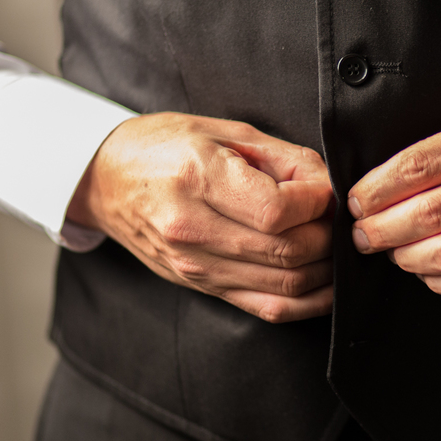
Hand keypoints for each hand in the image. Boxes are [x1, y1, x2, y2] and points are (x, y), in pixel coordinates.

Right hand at [67, 113, 334, 322]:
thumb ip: (283, 158)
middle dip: (327, 236)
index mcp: (197, 179)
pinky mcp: (202, 287)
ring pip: (284, 285)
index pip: (277, 211)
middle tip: (335, 217)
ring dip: (324, 268)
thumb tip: (328, 186)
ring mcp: (195, 266)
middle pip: (286, 252)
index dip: (317, 203)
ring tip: (332, 243)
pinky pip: (268, 308)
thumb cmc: (163, 146)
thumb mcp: (223, 131)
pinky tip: (324, 282)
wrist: (105, 180)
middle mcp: (192, 230)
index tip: (325, 190)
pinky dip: (308, 301)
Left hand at [346, 106, 440, 300]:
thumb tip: (386, 181)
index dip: (375, 189)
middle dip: (380, 229)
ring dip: (405, 258)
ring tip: (393, 251)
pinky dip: (438, 281)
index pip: (419, 165)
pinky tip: (428, 270)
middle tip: (363, 233)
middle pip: (427, 215)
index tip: (357, 199)